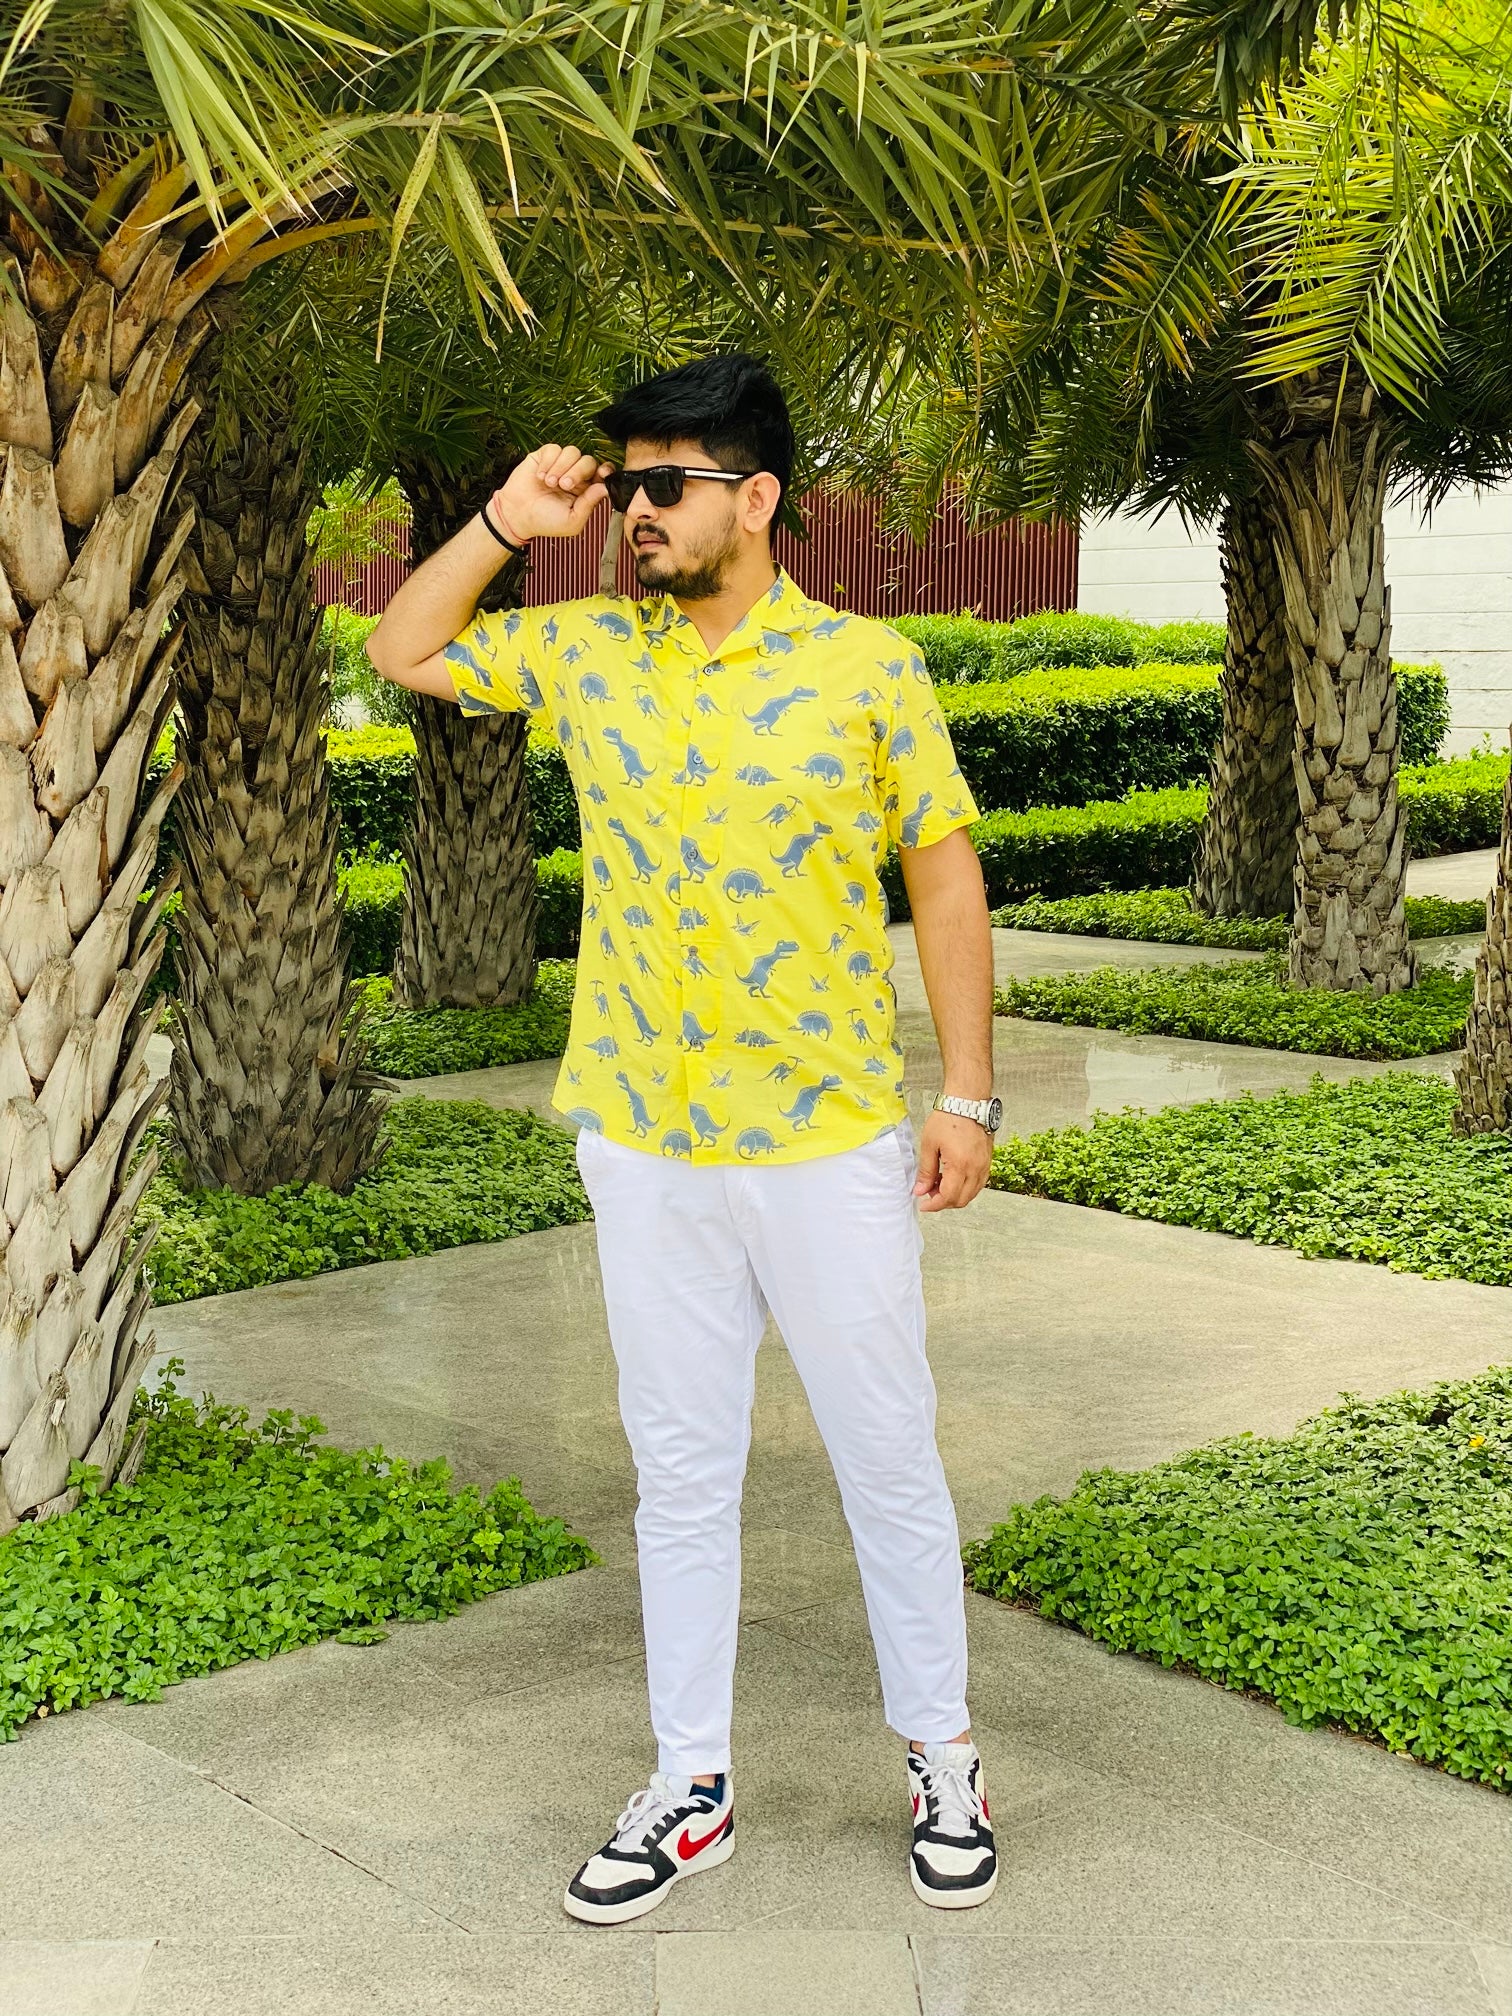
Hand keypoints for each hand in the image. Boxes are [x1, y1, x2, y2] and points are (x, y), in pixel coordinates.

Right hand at [490, 443, 612, 542]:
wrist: (517, 515)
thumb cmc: (544, 521)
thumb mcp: (572, 521)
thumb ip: (590, 504)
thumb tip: (605, 488)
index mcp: (586, 491)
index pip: (602, 474)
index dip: (606, 471)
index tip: (603, 473)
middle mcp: (575, 476)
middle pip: (588, 461)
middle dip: (578, 472)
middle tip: (564, 485)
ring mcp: (560, 465)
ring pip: (572, 452)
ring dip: (561, 467)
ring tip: (550, 483)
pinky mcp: (545, 457)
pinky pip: (554, 449)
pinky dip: (548, 462)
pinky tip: (540, 476)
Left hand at [913, 1110, 992, 1211]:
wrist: (967, 1102)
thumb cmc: (949, 1118)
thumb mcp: (929, 1145)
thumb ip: (926, 1171)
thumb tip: (921, 1190)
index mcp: (960, 1165)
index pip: (948, 1197)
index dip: (934, 1205)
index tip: (924, 1204)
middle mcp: (976, 1168)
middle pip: (961, 1200)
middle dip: (944, 1202)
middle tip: (929, 1192)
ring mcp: (984, 1166)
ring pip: (972, 1194)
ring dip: (955, 1195)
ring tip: (939, 1183)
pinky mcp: (987, 1161)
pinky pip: (978, 1183)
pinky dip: (965, 1187)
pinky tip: (952, 1177)